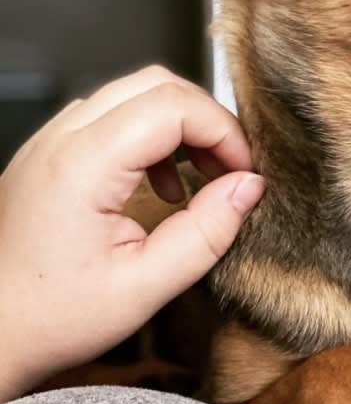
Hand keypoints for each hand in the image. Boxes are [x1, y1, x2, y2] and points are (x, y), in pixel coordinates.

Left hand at [0, 66, 263, 399]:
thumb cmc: (49, 319)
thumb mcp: (144, 288)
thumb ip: (205, 233)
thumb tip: (248, 188)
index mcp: (82, 165)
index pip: (174, 106)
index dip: (223, 132)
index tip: (244, 172)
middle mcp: (61, 138)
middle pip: (157, 85)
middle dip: (206, 120)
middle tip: (229, 170)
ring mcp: (50, 140)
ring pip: (134, 92)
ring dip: (179, 125)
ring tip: (198, 179)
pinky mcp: (49, 151)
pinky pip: (111, 114)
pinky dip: (150, 134)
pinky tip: (159, 186)